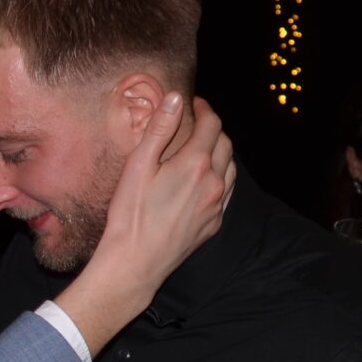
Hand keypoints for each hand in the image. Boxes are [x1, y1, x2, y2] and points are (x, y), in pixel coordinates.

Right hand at [54, 94, 235, 351]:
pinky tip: (204, 180)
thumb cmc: (130, 214)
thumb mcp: (139, 165)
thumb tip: (176, 98)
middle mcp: (214, 183)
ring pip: (231, 168)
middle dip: (213, 128)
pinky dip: (220, 178)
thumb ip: (160, 128)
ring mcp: (217, 206)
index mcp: (196, 163)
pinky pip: (227, 193)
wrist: (135, 263)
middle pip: (225, 143)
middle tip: (196, 124)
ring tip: (201, 149)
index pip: (212, 124)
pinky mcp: (213, 224)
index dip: (204, 108)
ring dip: (220, 153)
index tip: (193, 104)